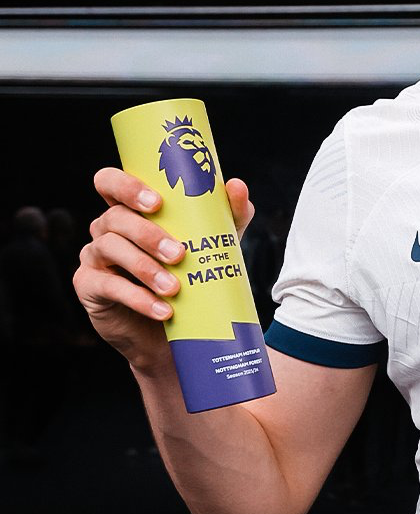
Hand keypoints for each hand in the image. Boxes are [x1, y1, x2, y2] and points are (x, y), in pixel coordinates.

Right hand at [73, 169, 254, 368]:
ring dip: (145, 268)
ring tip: (174, 288)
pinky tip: (162, 310)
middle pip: (115, 217)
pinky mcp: (89, 286)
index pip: (111, 183)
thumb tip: (237, 186)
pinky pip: (108, 286)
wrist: (176, 330)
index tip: (157, 202)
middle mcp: (107, 228)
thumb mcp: (214, 244)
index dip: (126, 186)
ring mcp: (94, 256)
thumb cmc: (191, 275)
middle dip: (147, 234)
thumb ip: (227, 215)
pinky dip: (137, 298)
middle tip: (179, 253)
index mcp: (130, 210)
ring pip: (110, 248)